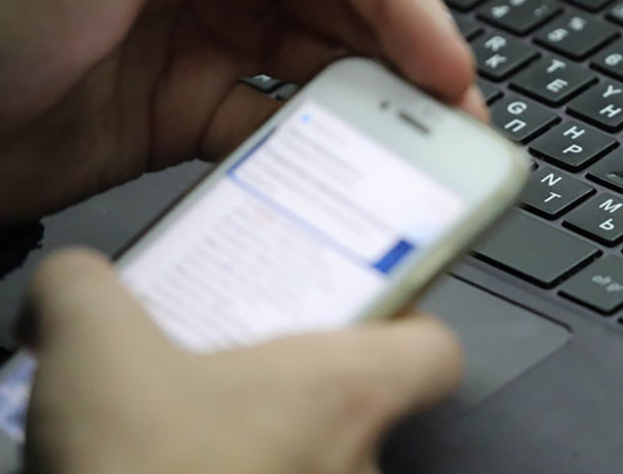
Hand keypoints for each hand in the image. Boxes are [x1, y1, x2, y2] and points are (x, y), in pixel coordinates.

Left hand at [0, 0, 483, 223]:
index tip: (442, 62)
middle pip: (344, 0)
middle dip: (405, 55)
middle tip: (450, 118)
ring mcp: (206, 36)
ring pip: (317, 64)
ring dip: (367, 104)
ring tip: (410, 149)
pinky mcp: (191, 105)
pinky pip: (271, 122)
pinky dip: (307, 146)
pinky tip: (331, 169)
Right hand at [21, 249, 463, 473]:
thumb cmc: (143, 468)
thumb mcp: (92, 346)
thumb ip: (85, 289)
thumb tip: (73, 283)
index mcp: (345, 391)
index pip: (433, 353)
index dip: (404, 327)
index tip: (358, 312)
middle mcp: (355, 462)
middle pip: (358, 403)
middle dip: (296, 380)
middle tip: (233, 358)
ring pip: (316, 458)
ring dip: (264, 439)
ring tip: (185, 421)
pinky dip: (239, 471)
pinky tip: (172, 466)